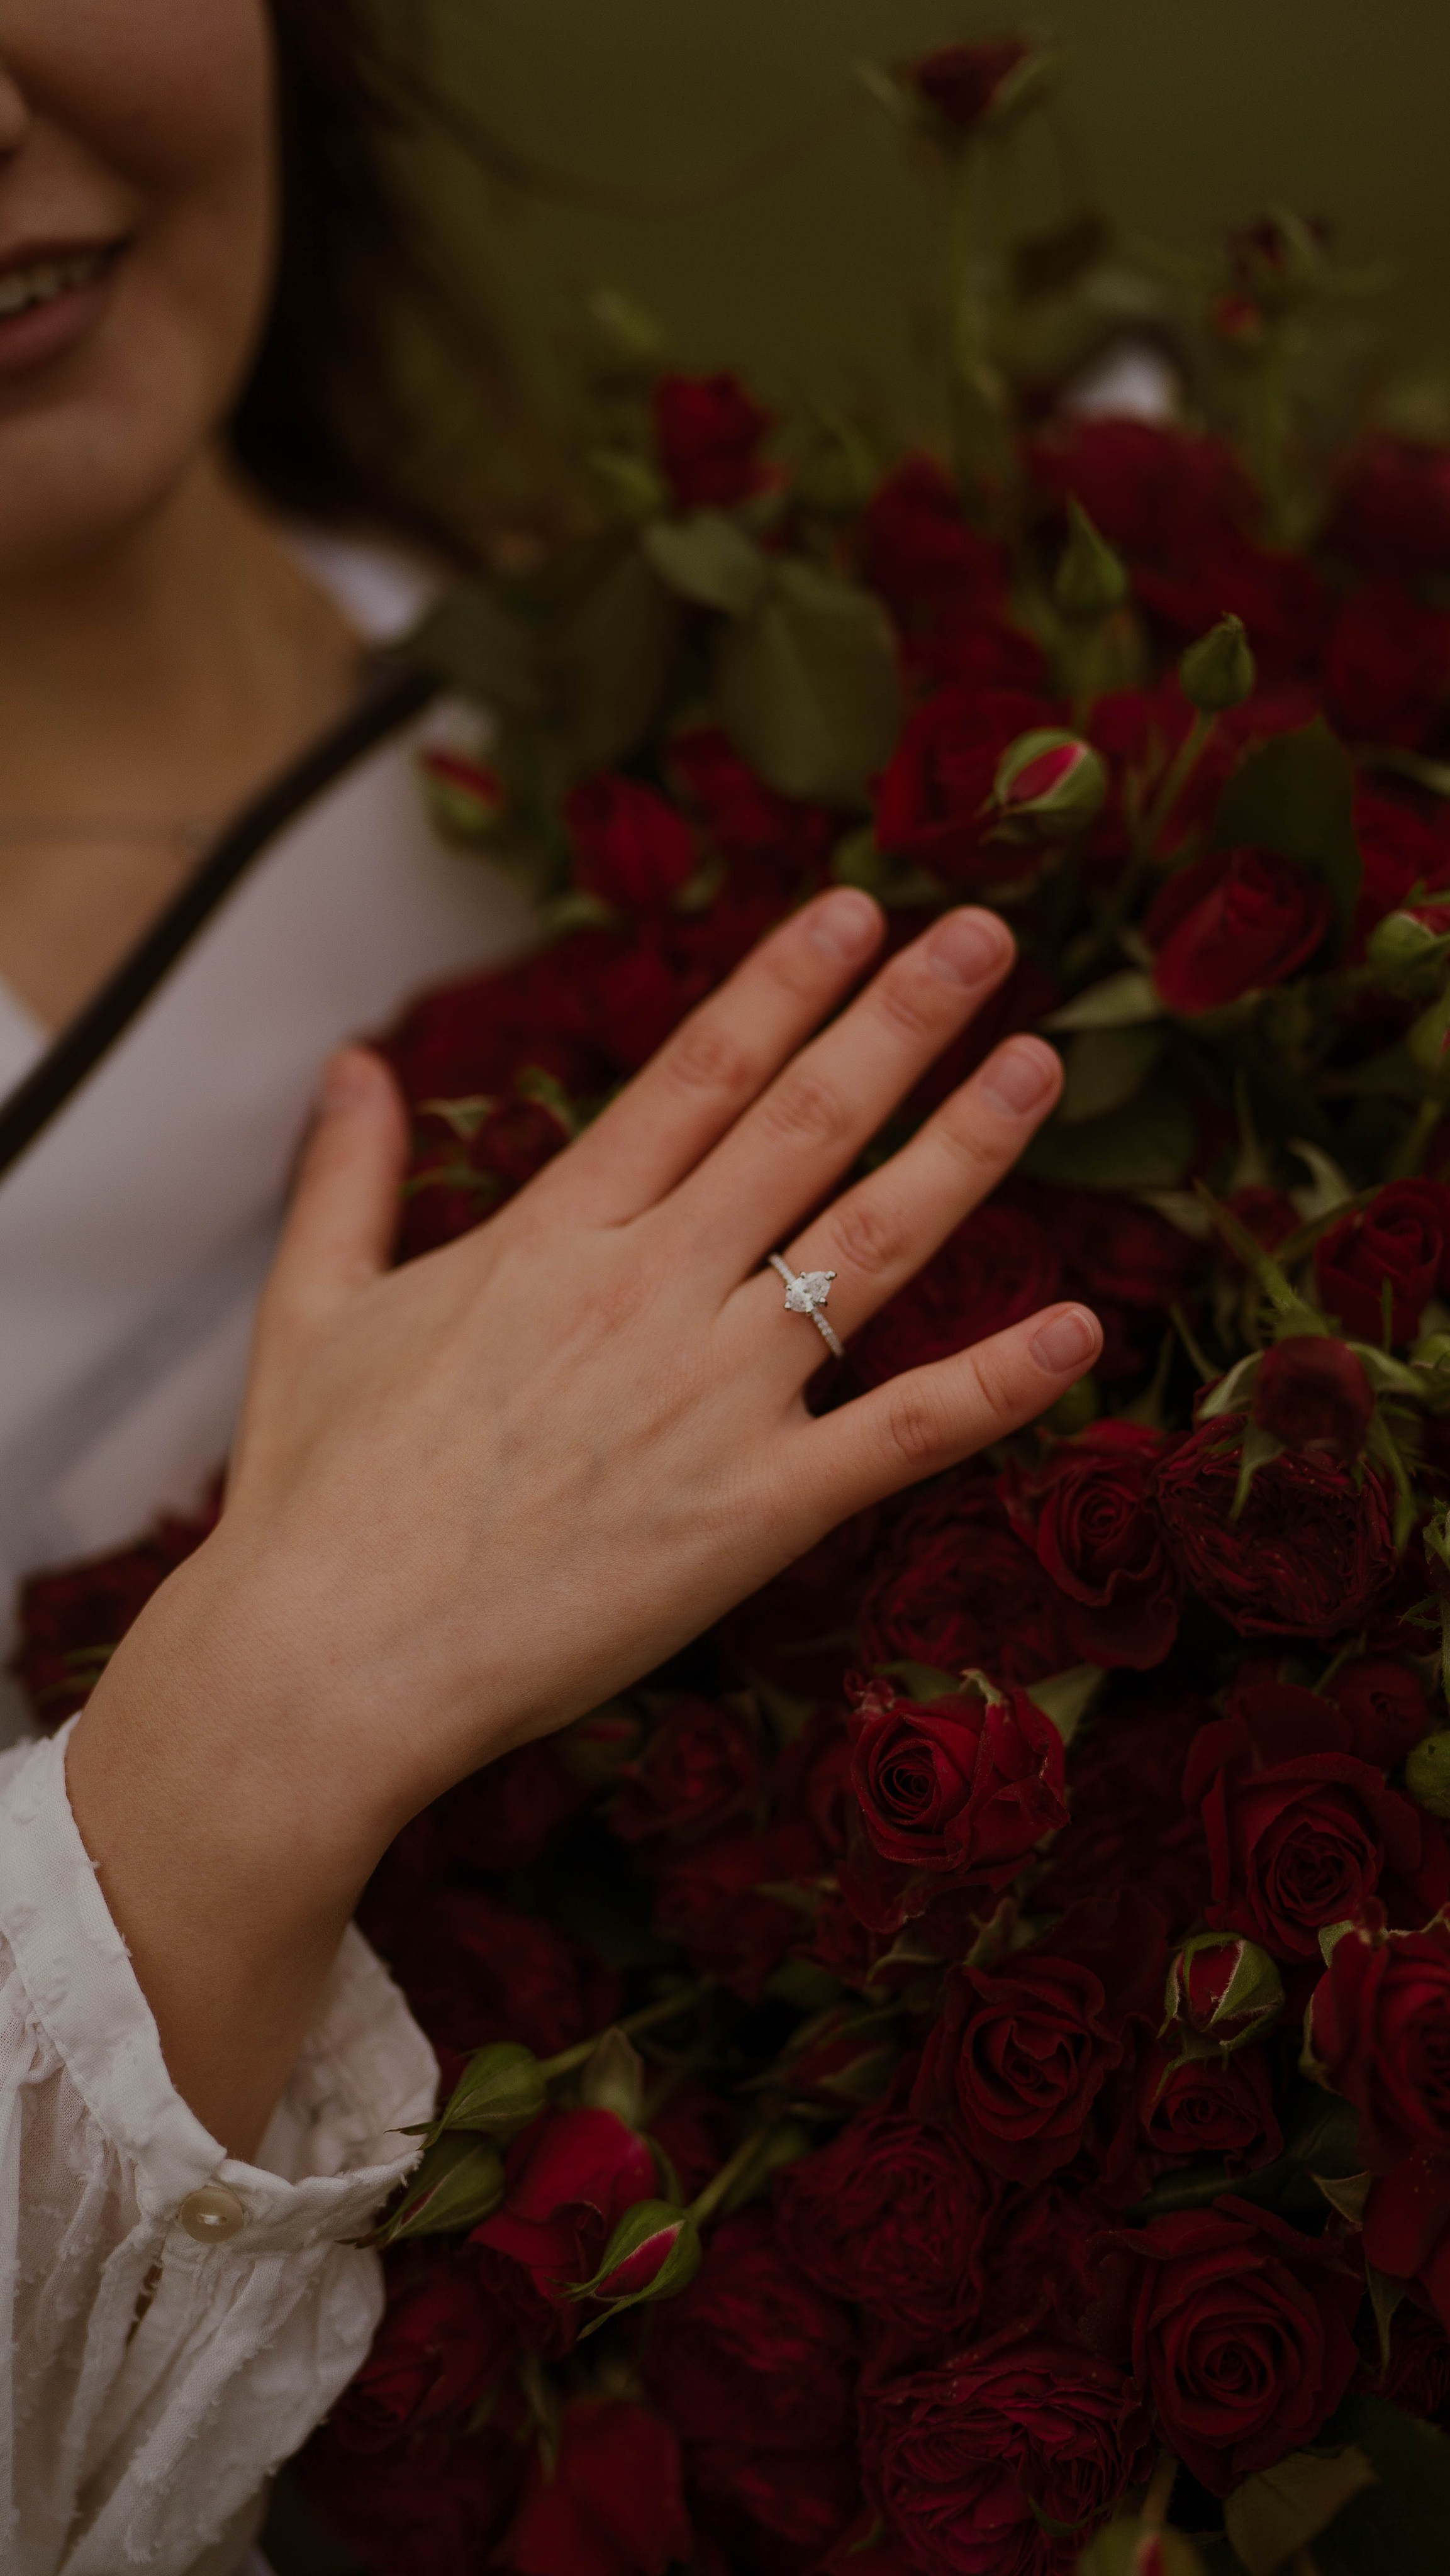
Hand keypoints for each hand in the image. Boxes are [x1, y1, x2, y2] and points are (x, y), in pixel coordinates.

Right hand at [68, 889, 1097, 2150]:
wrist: (332, 1662)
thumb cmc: (316, 1495)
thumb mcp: (312, 1308)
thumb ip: (348, 1178)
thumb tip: (351, 1064)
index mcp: (554, 1233)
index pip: (700, 1072)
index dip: (787, 982)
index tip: (858, 909)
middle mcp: (651, 1288)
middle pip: (804, 1123)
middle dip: (902, 1017)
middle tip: (985, 934)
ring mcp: (714, 1397)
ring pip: (869, 1244)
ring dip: (964, 1147)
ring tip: (1038, 1064)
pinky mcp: (757, 1511)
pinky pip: (903, 1433)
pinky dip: (998, 1384)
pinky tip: (1079, 1331)